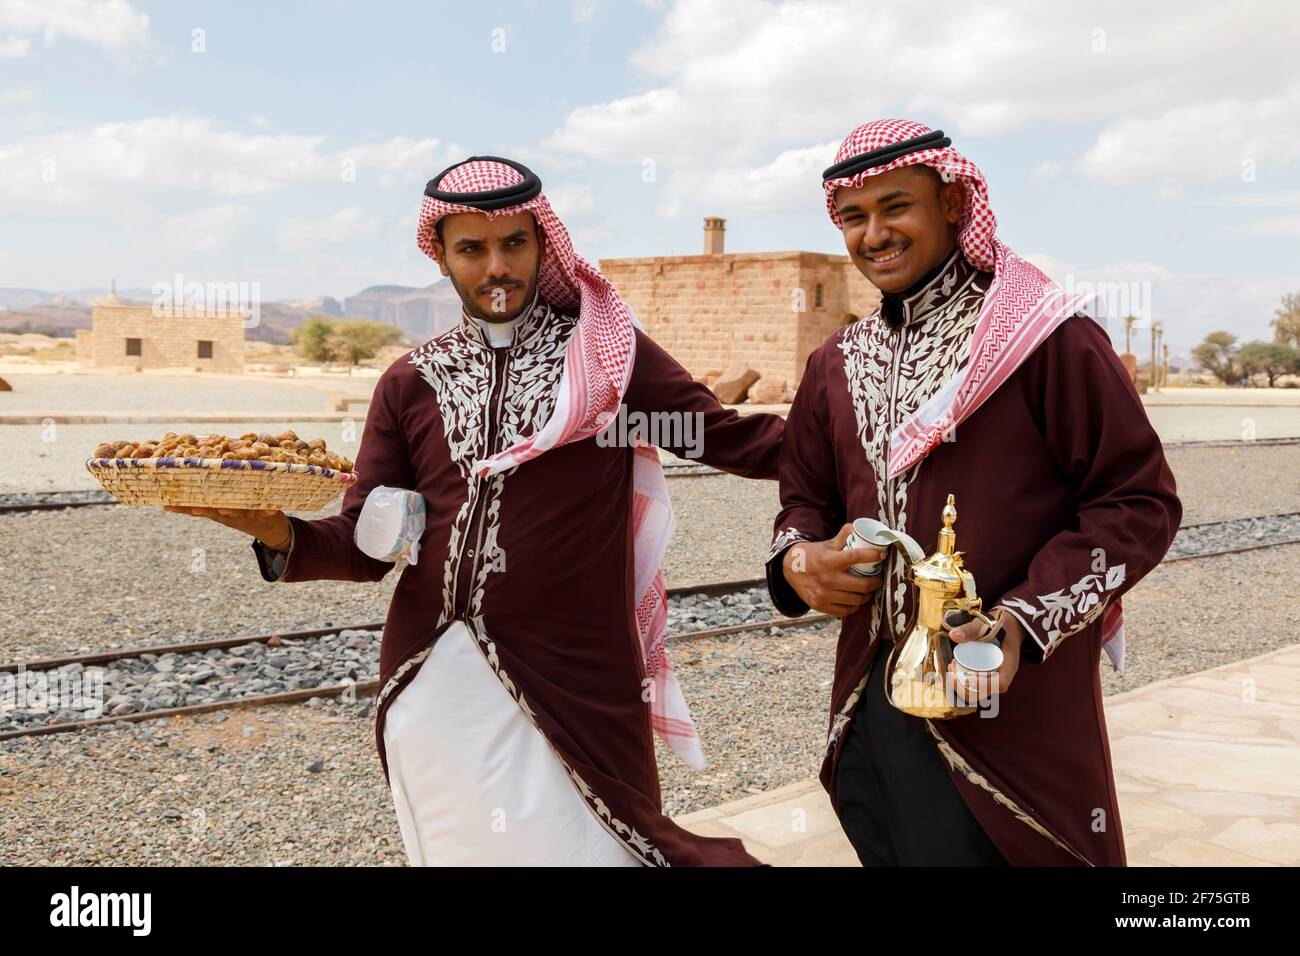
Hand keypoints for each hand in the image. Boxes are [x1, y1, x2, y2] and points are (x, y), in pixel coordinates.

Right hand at [163, 506, 290, 550]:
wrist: (271, 530)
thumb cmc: (240, 513)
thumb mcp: (218, 509)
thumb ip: (199, 504)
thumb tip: (171, 498)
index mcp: (218, 511)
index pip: (198, 509)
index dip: (184, 508)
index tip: (168, 505)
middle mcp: (230, 514)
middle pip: (215, 512)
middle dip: (205, 510)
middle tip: (195, 508)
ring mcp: (248, 515)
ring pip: (238, 513)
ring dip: (231, 511)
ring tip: (224, 509)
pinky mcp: (266, 514)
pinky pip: (267, 512)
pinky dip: (268, 510)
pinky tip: (270, 509)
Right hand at [781, 523, 884, 616]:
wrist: (789, 569)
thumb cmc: (813, 555)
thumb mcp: (827, 544)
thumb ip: (844, 535)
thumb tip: (858, 527)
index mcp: (829, 560)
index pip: (856, 557)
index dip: (872, 556)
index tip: (881, 556)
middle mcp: (827, 579)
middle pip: (862, 585)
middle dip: (875, 582)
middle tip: (878, 579)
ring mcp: (824, 595)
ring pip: (856, 600)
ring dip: (867, 596)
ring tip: (869, 590)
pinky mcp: (821, 606)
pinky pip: (845, 610)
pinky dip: (854, 606)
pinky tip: (856, 600)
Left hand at [946, 609, 1022, 702]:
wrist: (1007, 627)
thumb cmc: (998, 625)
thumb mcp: (985, 624)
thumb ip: (970, 629)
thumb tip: (953, 635)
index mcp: (1009, 664)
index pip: (1000, 683)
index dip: (983, 685)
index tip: (967, 678)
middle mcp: (1003, 675)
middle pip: (986, 693)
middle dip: (965, 687)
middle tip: (952, 670)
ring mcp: (995, 678)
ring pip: (978, 693)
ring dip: (961, 686)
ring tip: (951, 667)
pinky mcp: (986, 678)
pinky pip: (975, 688)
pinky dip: (962, 683)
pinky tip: (953, 669)